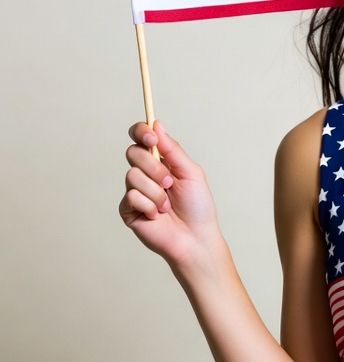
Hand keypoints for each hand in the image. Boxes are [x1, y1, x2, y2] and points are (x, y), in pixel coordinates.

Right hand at [119, 121, 222, 268]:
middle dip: (154, 168)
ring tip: (167, 205)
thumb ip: (173, 149)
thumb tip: (157, 124)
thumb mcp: (191, 172)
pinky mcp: (128, 209)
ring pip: (132, 176)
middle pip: (133, 153)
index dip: (141, 132)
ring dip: (156, 192)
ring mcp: (135, 191)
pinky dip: (149, 206)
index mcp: (161, 161)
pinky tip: (157, 215)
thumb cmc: (198, 206)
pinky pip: (132, 196)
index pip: (141, 137)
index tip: (150, 137)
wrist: (195, 237)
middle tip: (170, 183)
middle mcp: (145, 173)